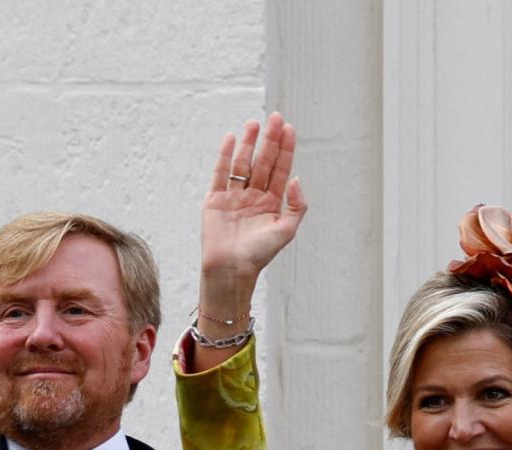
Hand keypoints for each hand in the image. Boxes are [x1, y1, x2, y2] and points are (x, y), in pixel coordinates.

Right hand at [199, 112, 306, 317]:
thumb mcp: (286, 231)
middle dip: (270, 140)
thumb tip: (296, 178)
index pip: (280, 170)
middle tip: (275, 118)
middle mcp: (254, 196)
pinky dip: (225, 156)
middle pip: (263, 162)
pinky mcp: (215, 200)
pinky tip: (232, 139)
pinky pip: (220, 173)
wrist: (231, 269)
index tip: (289, 129)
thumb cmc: (259, 254)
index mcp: (272, 203)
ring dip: (249, 143)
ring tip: (255, 123)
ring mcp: (234, 196)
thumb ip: (296, 205)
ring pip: (243, 164)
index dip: (285, 150)